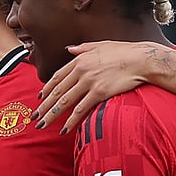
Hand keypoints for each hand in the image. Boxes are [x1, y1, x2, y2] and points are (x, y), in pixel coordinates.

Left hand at [35, 41, 156, 132]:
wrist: (141, 59)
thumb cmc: (124, 52)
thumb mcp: (100, 45)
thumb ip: (82, 48)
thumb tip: (69, 49)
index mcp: (80, 59)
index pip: (58, 76)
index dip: (47, 88)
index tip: (40, 97)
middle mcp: (81, 71)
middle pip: (57, 91)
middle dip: (44, 106)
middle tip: (35, 117)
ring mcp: (89, 82)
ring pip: (64, 102)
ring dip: (51, 115)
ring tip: (42, 125)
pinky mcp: (99, 93)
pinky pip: (81, 110)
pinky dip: (71, 121)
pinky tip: (64, 129)